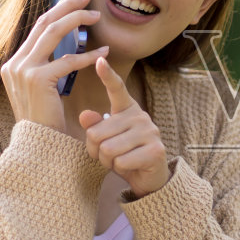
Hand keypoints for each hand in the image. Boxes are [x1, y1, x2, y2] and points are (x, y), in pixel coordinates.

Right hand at [0, 0, 105, 133]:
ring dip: (77, 20)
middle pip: (44, 22)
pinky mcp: (37, 79)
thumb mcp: (42, 88)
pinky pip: (68, 61)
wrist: (38, 147)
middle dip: (67, 6)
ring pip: (53, 33)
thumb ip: (47, 66)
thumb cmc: (46, 120)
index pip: (37, 27)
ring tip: (97, 16)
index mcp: (14, 63)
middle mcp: (15, 63)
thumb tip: (65, 45)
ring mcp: (23, 70)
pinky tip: (104, 53)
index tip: (76, 0)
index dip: (58, 10)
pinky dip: (88, 55)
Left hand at [78, 58, 170, 198]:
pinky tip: (131, 168)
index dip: (108, 75)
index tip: (100, 60)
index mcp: (127, 109)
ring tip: (120, 161)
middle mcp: (140, 116)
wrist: (149, 179)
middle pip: (96, 133)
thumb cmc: (124, 155)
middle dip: (96, 150)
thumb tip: (84, 114)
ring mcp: (150, 132)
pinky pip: (121, 162)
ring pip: (107, 149)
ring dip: (108, 161)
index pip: (117, 88)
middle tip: (109, 155)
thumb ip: (95, 127)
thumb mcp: (104, 140)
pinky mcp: (155, 150)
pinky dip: (120, 169)